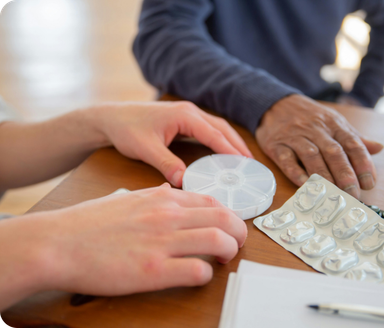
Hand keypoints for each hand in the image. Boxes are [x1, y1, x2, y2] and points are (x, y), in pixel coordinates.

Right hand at [0, 184, 246, 308]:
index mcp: (162, 198)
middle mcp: (167, 215)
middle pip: (224, 218)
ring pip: (219, 241)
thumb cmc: (87, 222)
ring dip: (230, 251)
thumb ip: (151, 194)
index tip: (228, 226)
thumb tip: (167, 190)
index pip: (212, 201)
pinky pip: (198, 271)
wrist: (57, 243)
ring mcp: (162, 242)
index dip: (228, 215)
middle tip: (236, 243)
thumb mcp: (125, 197)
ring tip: (224, 258)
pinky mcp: (153, 270)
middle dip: (239, 232)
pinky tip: (199, 275)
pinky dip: (207, 274)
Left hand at [90, 101, 252, 186]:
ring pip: (216, 127)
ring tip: (243, 158)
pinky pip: (207, 129)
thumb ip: (166, 164)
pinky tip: (222, 151)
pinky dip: (219, 140)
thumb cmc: (126, 128)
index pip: (214, 134)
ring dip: (231, 141)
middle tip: (251, 162)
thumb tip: (183, 181)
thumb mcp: (145, 148)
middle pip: (221, 128)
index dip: (230, 149)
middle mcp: (189, 112)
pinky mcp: (183, 120)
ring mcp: (186, 114)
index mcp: (183, 115)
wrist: (111, 118)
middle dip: (237, 144)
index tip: (244, 163)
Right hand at [255, 94, 383, 197]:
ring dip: (323, 175)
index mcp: (333, 124)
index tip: (369, 182)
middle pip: (333, 152)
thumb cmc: (308, 117)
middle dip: (345, 174)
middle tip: (353, 193)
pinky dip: (296, 172)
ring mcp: (294, 137)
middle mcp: (315, 129)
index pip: (352, 143)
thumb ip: (353, 137)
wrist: (276, 104)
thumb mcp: (333, 121)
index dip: (363, 163)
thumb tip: (378, 148)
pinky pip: (286, 159)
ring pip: (311, 156)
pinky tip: (304, 184)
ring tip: (332, 193)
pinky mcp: (276, 145)